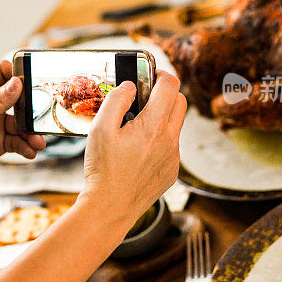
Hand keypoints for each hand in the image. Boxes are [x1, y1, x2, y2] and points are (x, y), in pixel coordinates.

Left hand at [0, 61, 45, 183]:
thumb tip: (16, 84)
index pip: (2, 73)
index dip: (17, 74)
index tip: (33, 82)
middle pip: (17, 99)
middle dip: (31, 108)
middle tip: (43, 115)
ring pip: (20, 124)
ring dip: (31, 132)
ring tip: (38, 141)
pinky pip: (17, 142)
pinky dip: (26, 146)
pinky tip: (31, 151)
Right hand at [80, 70, 186, 225]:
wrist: (110, 207)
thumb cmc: (103, 169)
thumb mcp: (100, 128)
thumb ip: (116, 100)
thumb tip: (129, 86)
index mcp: (154, 125)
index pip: (171, 85)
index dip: (161, 74)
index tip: (151, 75)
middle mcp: (170, 140)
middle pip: (181, 102)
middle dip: (165, 94)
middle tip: (145, 98)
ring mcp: (173, 157)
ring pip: (176, 126)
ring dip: (162, 119)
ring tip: (135, 129)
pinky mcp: (171, 172)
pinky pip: (171, 147)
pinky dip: (159, 141)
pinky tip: (137, 152)